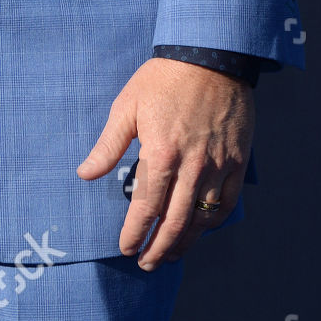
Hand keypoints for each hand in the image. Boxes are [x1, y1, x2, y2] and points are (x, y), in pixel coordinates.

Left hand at [76, 56, 253, 268]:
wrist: (210, 57)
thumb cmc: (163, 79)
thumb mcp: (127, 106)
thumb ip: (108, 145)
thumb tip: (85, 173)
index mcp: (160, 154)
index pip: (146, 207)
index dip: (135, 232)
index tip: (125, 248)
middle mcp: (191, 166)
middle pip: (174, 223)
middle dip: (158, 249)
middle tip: (146, 263)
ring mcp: (216, 166)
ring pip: (201, 219)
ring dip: (184, 242)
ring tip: (170, 255)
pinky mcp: (236, 162)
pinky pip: (225, 203)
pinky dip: (212, 222)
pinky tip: (199, 229)